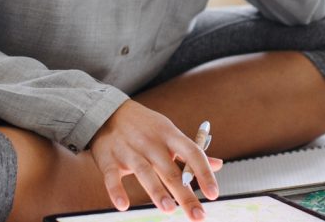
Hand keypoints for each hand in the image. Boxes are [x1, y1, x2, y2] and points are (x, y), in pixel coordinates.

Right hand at [90, 101, 223, 220]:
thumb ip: (191, 152)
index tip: (214, 194)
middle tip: (198, 215)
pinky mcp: (108, 158)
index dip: (204, 173)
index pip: (192, 153)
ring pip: (144, 172)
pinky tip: (123, 206)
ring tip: (169, 210)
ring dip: (157, 191)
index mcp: (169, 135)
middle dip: (185, 195)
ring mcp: (129, 150)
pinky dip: (116, 191)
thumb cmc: (145, 127)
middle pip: (171, 171)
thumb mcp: (169, 133)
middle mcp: (151, 143)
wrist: (107, 112)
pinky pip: (112, 177)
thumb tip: (218, 164)